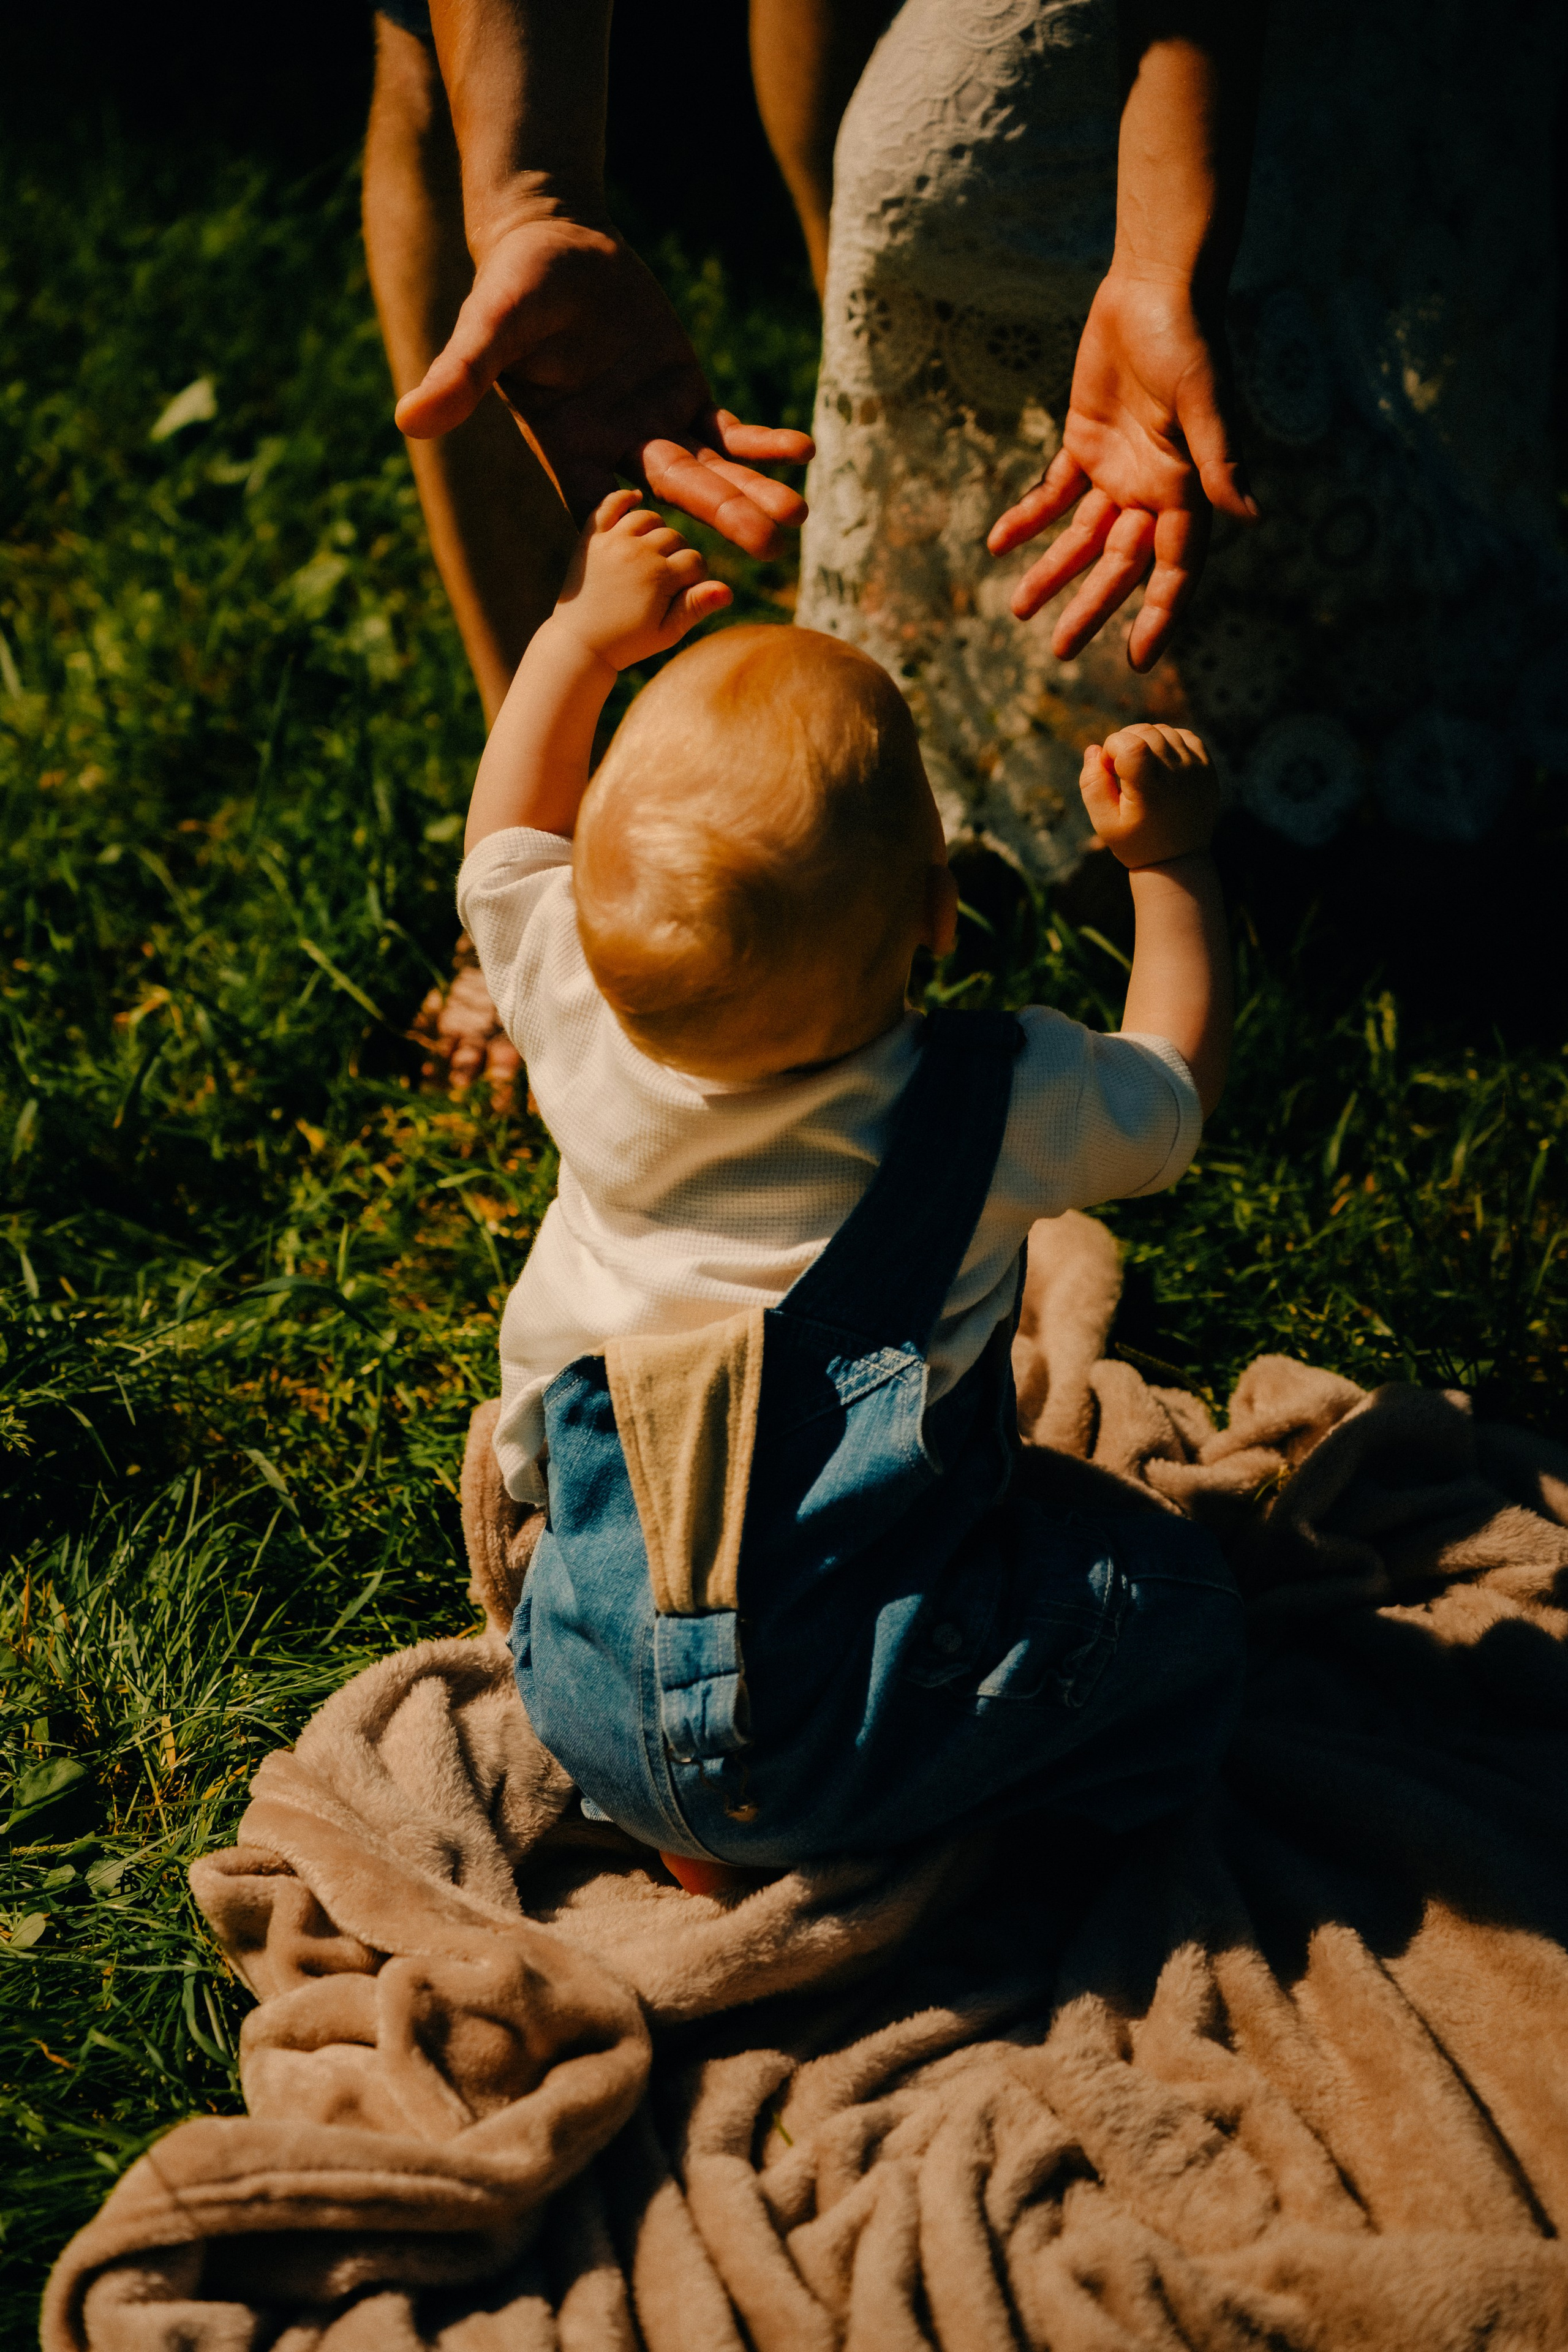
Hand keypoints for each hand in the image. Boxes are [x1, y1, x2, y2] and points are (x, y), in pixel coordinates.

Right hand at [395, 218, 813, 557]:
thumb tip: (408, 421)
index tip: (675, 565)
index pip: (603, 511)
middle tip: (771, 549)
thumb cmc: (515, 282)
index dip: (636, 538)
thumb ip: (461, 376)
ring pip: (710, 474)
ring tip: (796, 518)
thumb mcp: (489, 327)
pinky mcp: (685, 395)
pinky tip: (801, 454)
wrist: (555, 243)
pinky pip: (729, 432)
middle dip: (722, 519)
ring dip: (752, 494)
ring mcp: (655, 427)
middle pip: (675, 499)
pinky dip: (763, 444)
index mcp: (569, 449)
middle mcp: (616, 450)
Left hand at [554, 489, 733, 670]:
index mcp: (660, 576)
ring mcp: (613, 542)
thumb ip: (696, 607)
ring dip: (655, 531)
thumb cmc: (628, 643)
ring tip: (653, 550)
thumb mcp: (667, 631)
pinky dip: (623, 498)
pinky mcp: (591, 538)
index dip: (695, 578)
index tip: (683, 593)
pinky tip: (635, 499)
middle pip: (674, 537)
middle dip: (677, 555)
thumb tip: (727, 590)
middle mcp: (638, 552)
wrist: (579, 644)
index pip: (695, 561)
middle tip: (665, 578)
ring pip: (648, 517)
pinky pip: (609, 504)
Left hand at [987, 270, 1256, 671]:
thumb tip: (1251, 515)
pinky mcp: (1084, 445)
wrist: (1153, 287)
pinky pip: (1052, 495)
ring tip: (1017, 607)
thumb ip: (1220, 458)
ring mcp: (1117, 471)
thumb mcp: (1205, 398)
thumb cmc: (1189, 338)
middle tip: (1059, 649)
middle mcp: (1153, 490)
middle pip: (1120, 564)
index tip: (1138, 659)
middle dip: (1091, 606)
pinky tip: (998, 542)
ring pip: (1081, 539)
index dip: (1160, 614)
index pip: (1175, 568)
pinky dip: (1026, 518)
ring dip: (1051, 572)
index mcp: (1188, 490)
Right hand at [1080, 723, 1219, 867]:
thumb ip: (1092, 785)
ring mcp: (1196, 770)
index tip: (1110, 768)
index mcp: (1151, 790)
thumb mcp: (1104, 822)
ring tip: (1140, 769)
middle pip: (1145, 732)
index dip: (1112, 747)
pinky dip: (1168, 741)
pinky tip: (1159, 762)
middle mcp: (1177, 775)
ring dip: (1145, 741)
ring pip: (1164, 731)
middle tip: (1121, 770)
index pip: (1129, 743)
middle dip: (1125, 742)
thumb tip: (1094, 749)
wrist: (1179, 861)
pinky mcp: (1207, 768)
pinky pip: (1185, 736)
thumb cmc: (1136, 843)